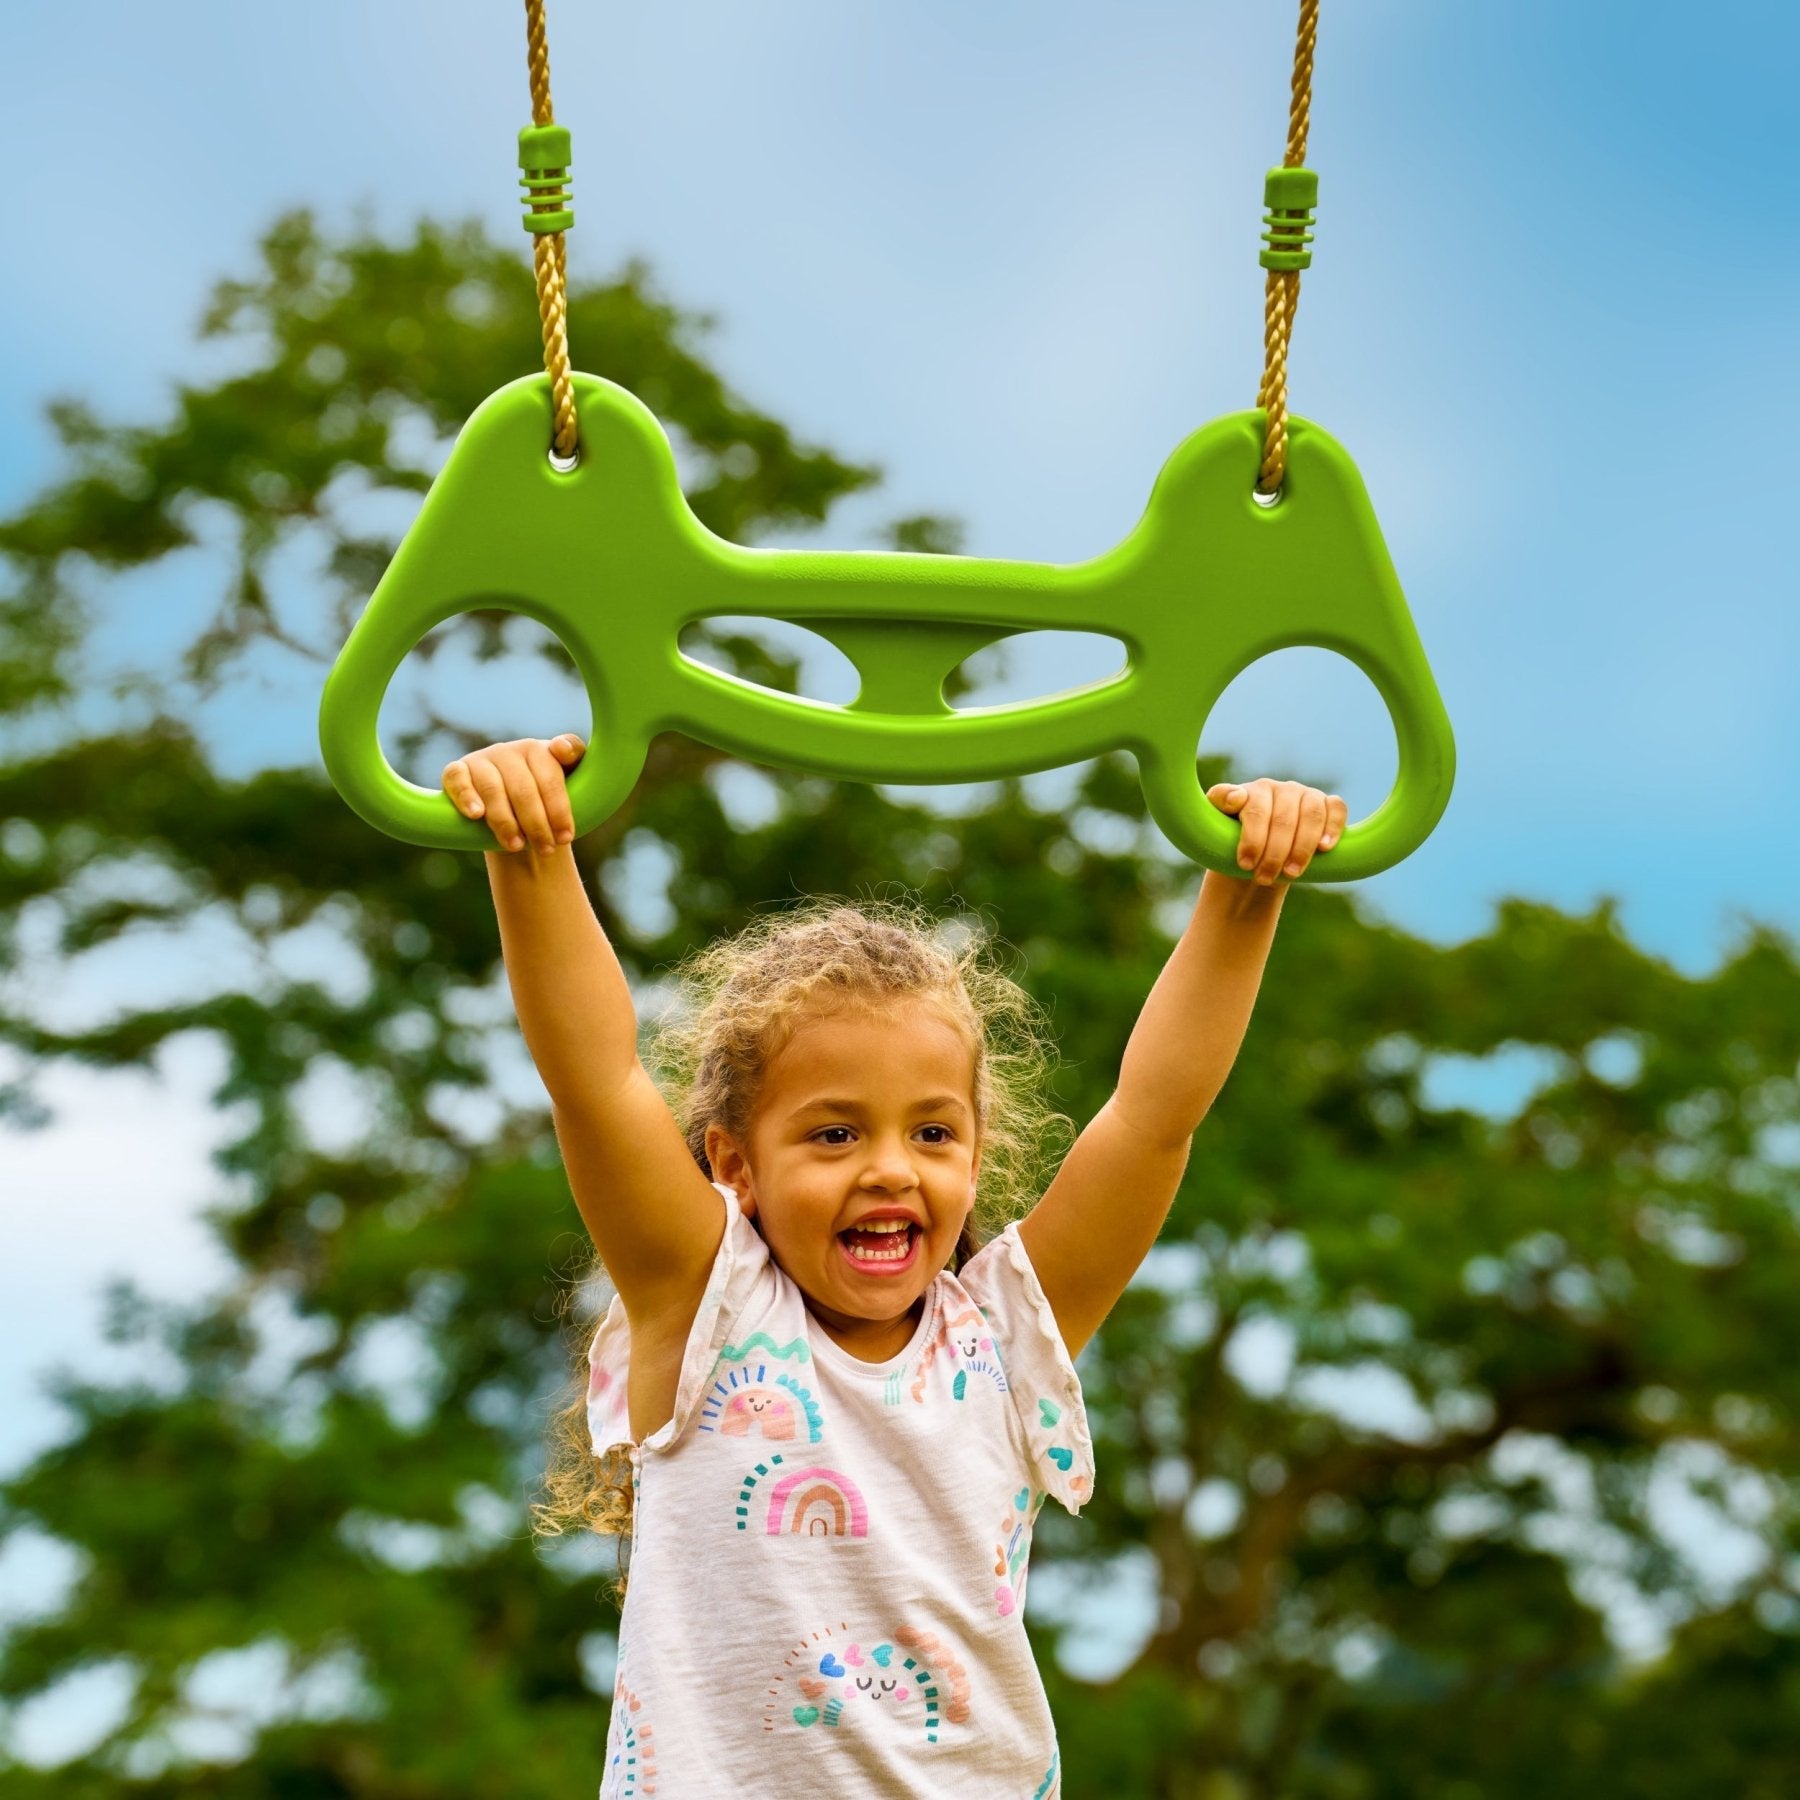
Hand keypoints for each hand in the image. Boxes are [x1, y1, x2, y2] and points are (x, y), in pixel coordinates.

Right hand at [442, 735, 585, 853]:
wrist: (513, 818)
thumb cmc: (545, 800)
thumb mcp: (570, 782)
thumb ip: (574, 757)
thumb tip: (561, 748)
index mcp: (537, 750)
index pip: (550, 780)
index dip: (559, 811)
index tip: (566, 837)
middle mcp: (508, 751)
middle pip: (523, 789)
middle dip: (536, 823)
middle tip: (545, 850)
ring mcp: (481, 759)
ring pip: (493, 789)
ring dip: (505, 821)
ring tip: (515, 846)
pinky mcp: (457, 770)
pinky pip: (457, 778)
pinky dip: (466, 796)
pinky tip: (476, 814)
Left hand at [1207, 778, 1345, 885]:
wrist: (1258, 858)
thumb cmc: (1232, 843)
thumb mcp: (1214, 828)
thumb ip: (1218, 806)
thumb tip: (1236, 798)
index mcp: (1253, 791)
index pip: (1255, 810)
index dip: (1252, 839)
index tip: (1244, 864)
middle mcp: (1281, 789)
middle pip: (1283, 819)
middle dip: (1274, 853)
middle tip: (1263, 879)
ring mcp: (1305, 795)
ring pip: (1310, 815)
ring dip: (1302, 847)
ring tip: (1291, 873)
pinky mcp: (1327, 804)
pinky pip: (1336, 808)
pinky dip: (1334, 826)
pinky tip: (1325, 847)